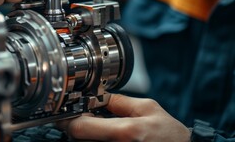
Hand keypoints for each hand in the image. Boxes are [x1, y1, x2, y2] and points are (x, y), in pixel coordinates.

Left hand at [58, 94, 190, 141]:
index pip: (80, 128)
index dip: (67, 119)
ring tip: (99, 124)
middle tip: (84, 115)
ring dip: (86, 133)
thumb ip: (119, 101)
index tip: (64, 113)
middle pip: (78, 138)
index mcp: (124, 133)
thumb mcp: (148, 108)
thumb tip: (97, 97)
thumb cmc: (170, 135)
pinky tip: (105, 134)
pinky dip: (94, 139)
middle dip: (78, 124)